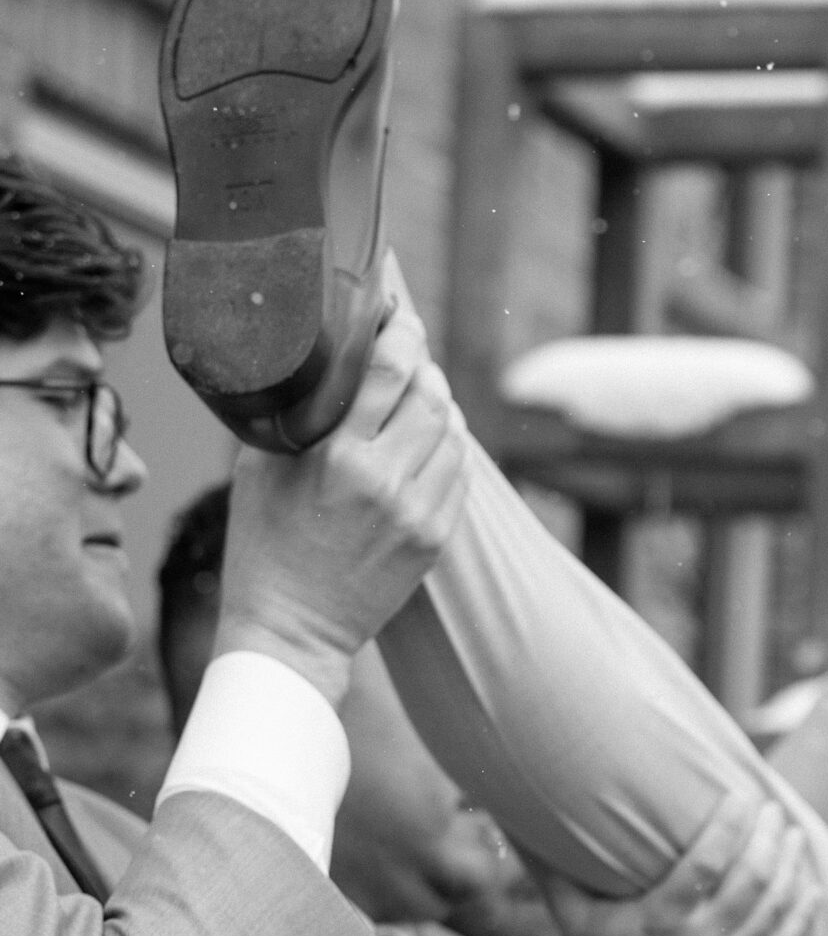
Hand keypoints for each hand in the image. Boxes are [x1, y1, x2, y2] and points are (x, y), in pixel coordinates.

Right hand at [217, 299, 469, 706]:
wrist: (293, 629)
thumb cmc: (263, 546)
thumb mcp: (260, 467)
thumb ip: (295, 411)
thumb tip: (323, 357)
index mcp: (340, 457)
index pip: (391, 367)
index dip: (400, 325)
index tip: (394, 305)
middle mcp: (388, 481)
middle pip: (432, 389)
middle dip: (420, 359)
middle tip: (403, 346)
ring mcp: (420, 512)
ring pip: (454, 427)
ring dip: (437, 401)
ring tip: (413, 392)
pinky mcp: (437, 538)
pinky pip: (460, 470)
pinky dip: (448, 443)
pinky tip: (426, 437)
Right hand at [533, 794, 820, 935]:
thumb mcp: (568, 916)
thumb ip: (546, 865)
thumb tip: (509, 816)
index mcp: (659, 921)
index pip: (707, 864)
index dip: (730, 824)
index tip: (742, 793)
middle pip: (750, 880)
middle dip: (768, 837)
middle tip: (773, 806)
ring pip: (774, 908)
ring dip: (790, 866)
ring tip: (794, 832)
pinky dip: (802, 911)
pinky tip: (811, 883)